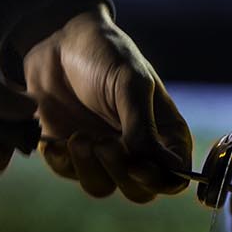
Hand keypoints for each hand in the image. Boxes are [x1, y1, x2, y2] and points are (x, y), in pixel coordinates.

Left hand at [22, 9, 192, 201]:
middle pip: (139, 190)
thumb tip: (164, 166)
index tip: (138, 165)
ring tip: (78, 137)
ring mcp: (103, 152)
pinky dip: (63, 163)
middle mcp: (137, 148)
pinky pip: (69, 174)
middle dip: (121, 174)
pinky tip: (57, 141)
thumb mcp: (131, 83)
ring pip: (103, 187)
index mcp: (164, 131)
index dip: (160, 180)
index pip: (174, 175)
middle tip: (104, 144)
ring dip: (90, 168)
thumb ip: (143, 126)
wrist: (58, 40)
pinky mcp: (71, 152)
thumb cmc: (106, 54)